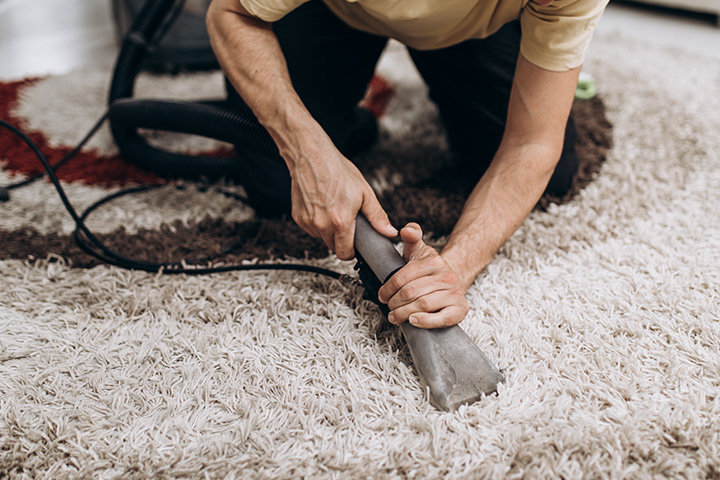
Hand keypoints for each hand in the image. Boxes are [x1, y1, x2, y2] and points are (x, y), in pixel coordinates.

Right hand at [289, 145, 395, 259]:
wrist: (311, 156)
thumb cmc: (337, 170)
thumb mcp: (364, 192)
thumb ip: (377, 216)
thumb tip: (389, 231)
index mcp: (340, 222)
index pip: (345, 254)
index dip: (352, 251)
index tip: (355, 244)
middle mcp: (322, 225)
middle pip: (333, 247)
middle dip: (341, 240)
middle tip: (347, 223)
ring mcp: (308, 222)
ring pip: (321, 238)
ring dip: (329, 231)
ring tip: (334, 210)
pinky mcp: (298, 217)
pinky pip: (311, 228)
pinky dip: (317, 223)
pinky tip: (322, 207)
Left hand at [377, 223, 469, 327]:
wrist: (452, 281)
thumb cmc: (429, 270)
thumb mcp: (418, 250)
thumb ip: (411, 237)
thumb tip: (407, 229)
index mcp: (434, 261)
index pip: (404, 276)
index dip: (388, 288)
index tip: (382, 295)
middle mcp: (447, 276)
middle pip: (411, 292)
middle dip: (394, 302)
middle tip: (388, 307)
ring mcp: (455, 293)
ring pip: (423, 305)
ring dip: (404, 313)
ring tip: (395, 316)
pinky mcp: (460, 309)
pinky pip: (442, 318)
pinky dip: (425, 321)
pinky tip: (413, 320)